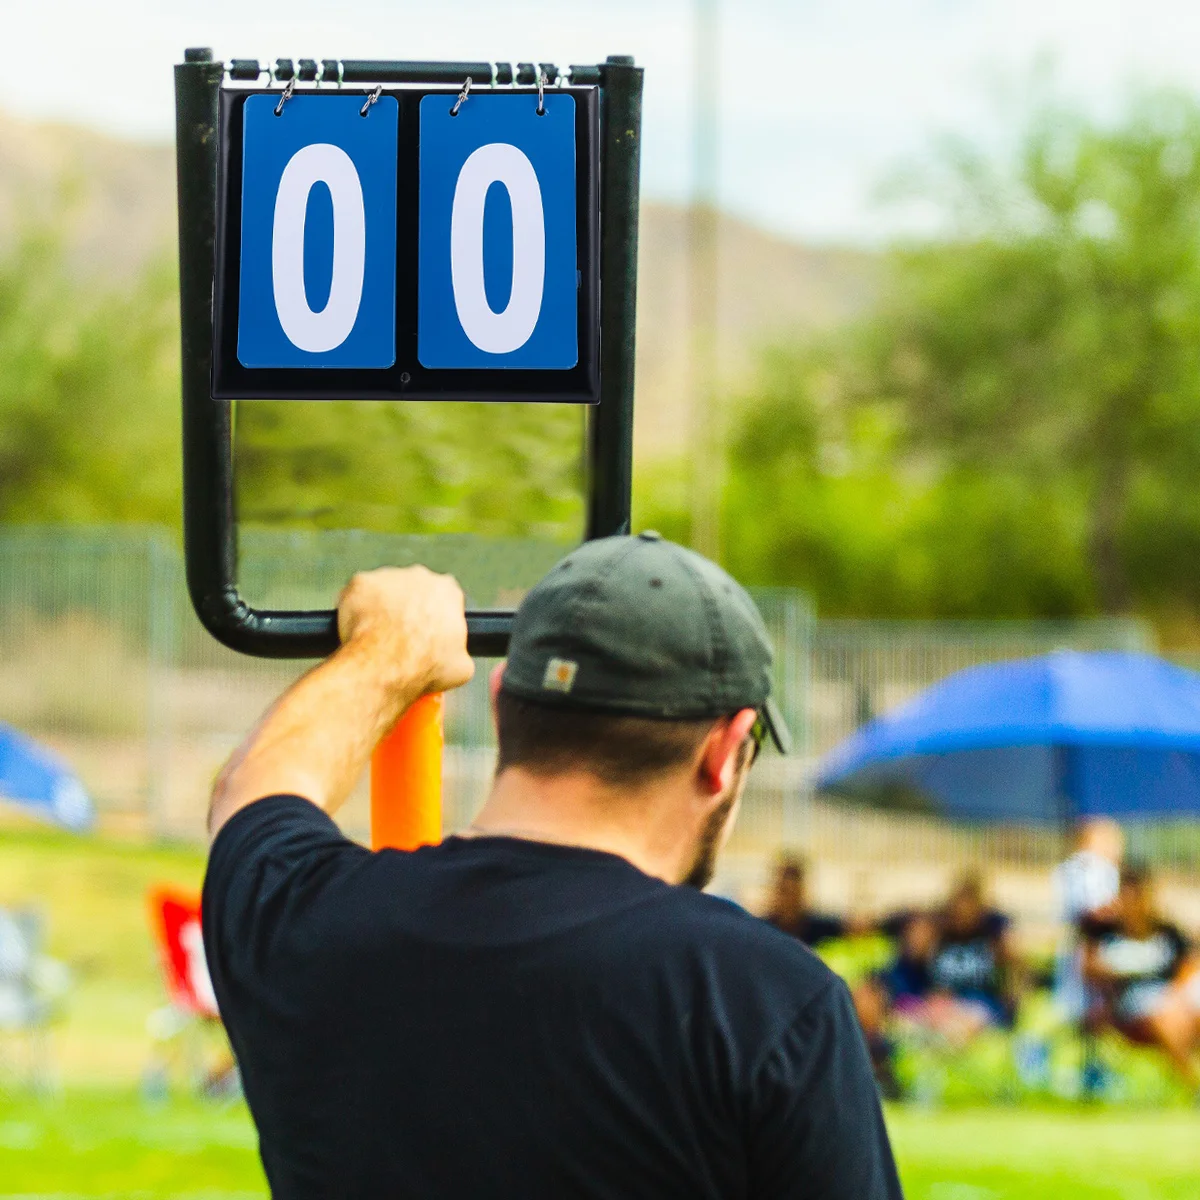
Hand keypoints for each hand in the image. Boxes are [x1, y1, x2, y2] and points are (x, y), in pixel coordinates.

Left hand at [337, 566, 474, 695]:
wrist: (387, 667)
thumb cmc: (425, 666)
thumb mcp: (461, 667)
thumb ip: (460, 652)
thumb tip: (455, 658)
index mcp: (448, 591)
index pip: (443, 598)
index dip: (434, 618)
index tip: (426, 634)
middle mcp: (420, 575)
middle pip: (412, 590)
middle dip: (407, 609)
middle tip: (399, 636)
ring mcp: (388, 576)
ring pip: (383, 591)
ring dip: (380, 608)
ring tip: (377, 637)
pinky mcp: (361, 582)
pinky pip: (357, 595)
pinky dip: (356, 609)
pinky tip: (358, 630)